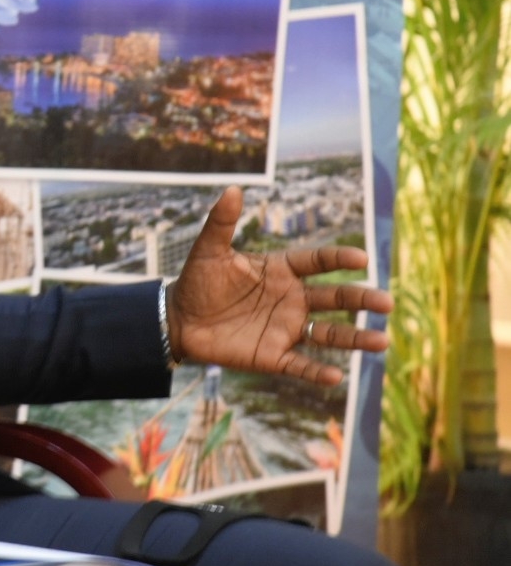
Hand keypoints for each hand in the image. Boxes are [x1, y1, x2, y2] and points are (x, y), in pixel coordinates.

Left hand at [166, 187, 391, 385]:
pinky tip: (336, 377)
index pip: (317, 262)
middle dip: (360, 299)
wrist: (178, 320)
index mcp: (281, 271)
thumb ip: (221, 222)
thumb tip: (232, 188)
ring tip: (382, 342)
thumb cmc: (197, 281)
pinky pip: (300, 365)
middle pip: (334, 298)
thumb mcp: (208, 250)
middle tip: (386, 303)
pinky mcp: (273, 356)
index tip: (362, 259)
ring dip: (355, 339)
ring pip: (328, 334)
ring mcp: (285, 328)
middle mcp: (292, 299)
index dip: (339, 260)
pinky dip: (317, 372)